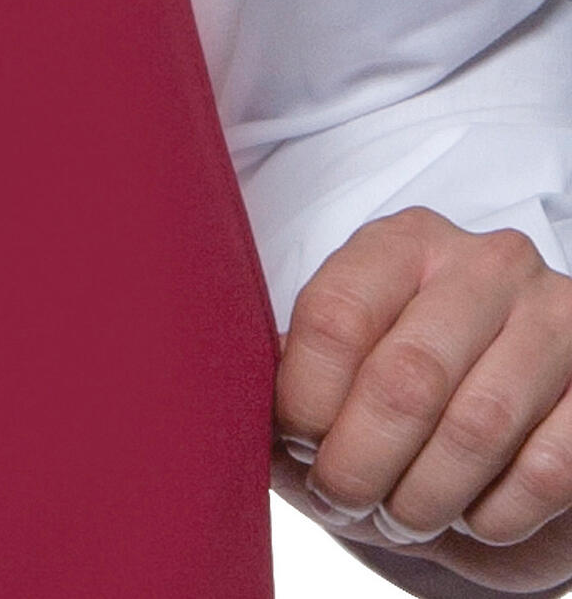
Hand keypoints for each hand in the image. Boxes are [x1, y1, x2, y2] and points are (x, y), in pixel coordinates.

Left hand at [272, 206, 571, 592]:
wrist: (515, 443)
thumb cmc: (405, 405)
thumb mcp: (338, 377)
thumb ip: (288, 383)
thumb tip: (221, 412)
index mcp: (401, 243)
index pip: (335, 314)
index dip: (306, 402)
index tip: (301, 445)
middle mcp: (484, 262)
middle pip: (404, 377)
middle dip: (361, 465)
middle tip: (346, 499)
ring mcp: (555, 316)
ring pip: (475, 428)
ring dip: (425, 498)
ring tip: (402, 515)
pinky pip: (547, 470)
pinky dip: (495, 516)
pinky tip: (472, 513)